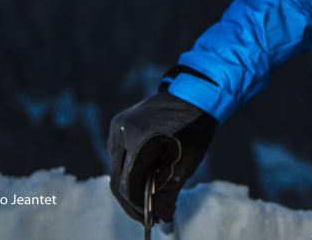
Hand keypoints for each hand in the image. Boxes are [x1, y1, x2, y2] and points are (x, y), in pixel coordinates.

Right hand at [108, 91, 216, 222]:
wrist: (195, 93)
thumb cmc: (195, 127)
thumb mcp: (186, 163)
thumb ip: (169, 192)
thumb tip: (161, 218)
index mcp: (141, 138)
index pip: (129, 183)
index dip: (139, 206)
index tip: (153, 219)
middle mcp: (123, 131)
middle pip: (118, 178)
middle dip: (132, 201)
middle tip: (149, 216)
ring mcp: (117, 126)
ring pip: (116, 168)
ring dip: (131, 186)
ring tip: (149, 199)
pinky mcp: (117, 125)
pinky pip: (118, 155)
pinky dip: (130, 169)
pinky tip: (146, 176)